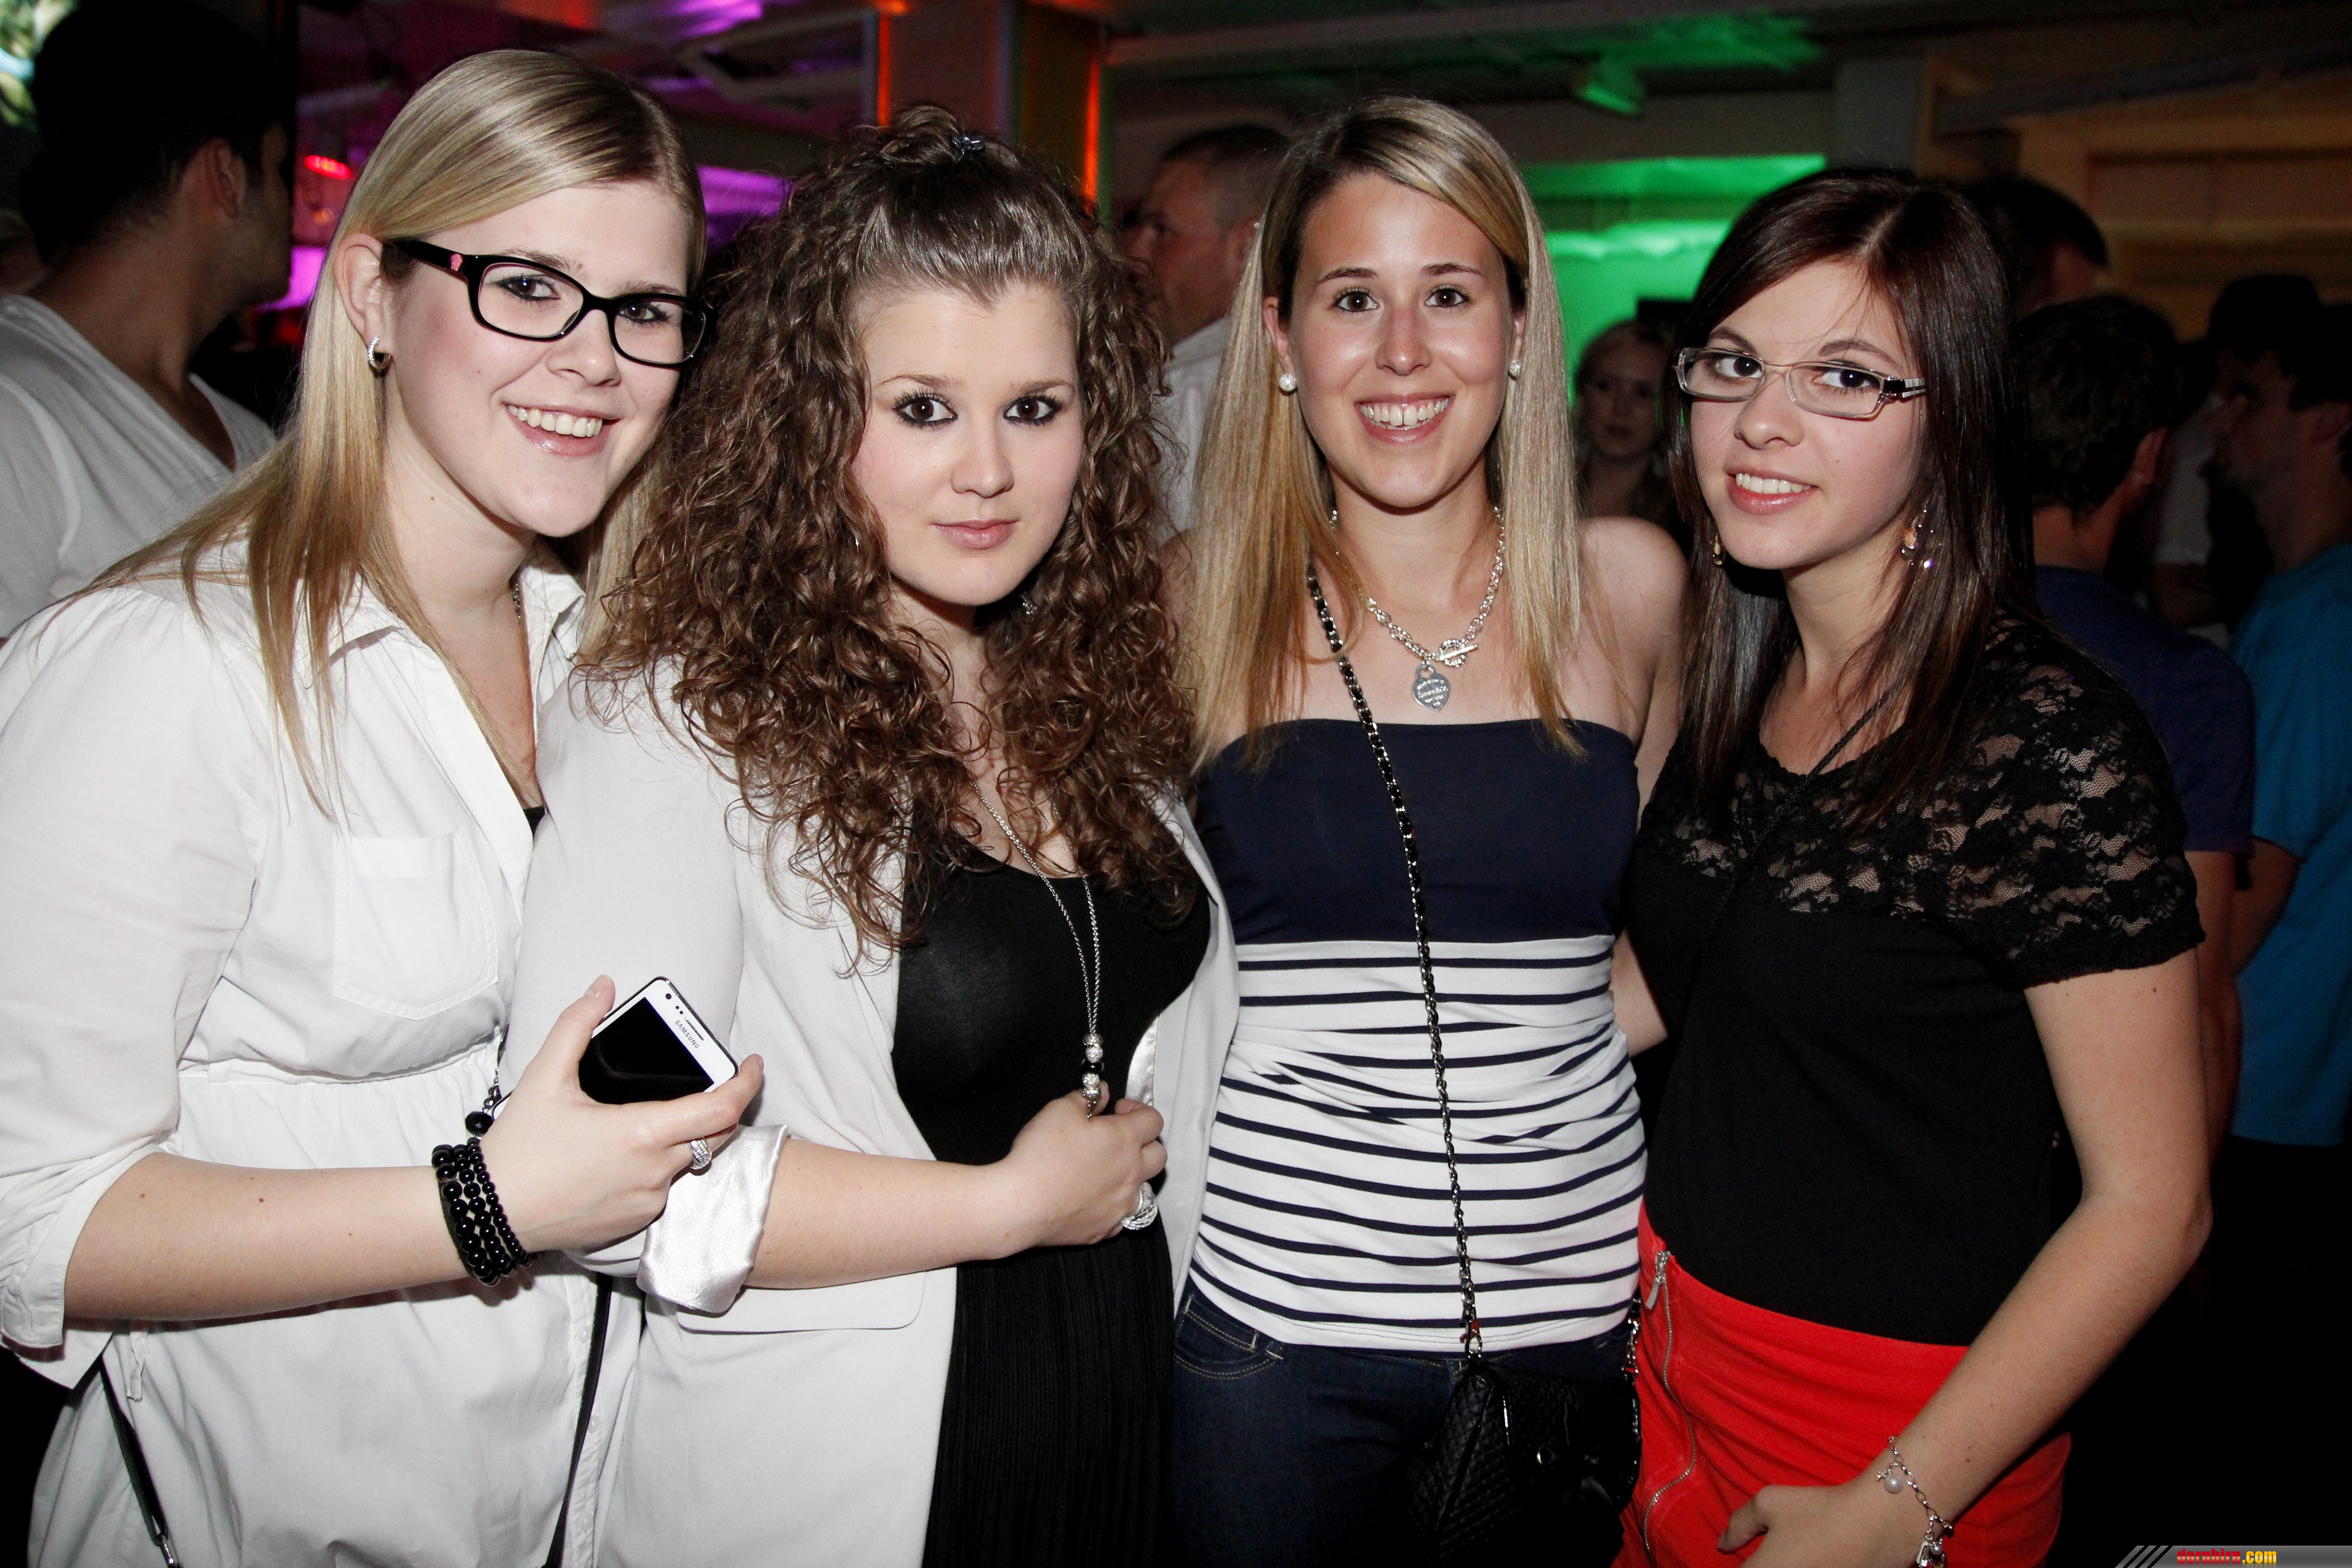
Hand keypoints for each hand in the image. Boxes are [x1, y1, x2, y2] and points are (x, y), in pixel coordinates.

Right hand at [479, 977, 765, 1252]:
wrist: (491, 1212)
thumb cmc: (518, 1149)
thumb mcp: (545, 1077)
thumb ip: (577, 1025)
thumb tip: (601, 988)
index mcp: (641, 1133)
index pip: (722, 1108)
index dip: (747, 1083)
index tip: (753, 1064)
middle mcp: (654, 1171)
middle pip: (717, 1135)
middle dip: (723, 1107)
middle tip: (715, 1084)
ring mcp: (648, 1200)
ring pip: (689, 1161)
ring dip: (685, 1138)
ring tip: (657, 1116)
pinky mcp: (636, 1221)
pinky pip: (664, 1188)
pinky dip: (659, 1166)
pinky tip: (631, 1153)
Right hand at [992, 1092, 1166, 1250]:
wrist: (1022, 1205)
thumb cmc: (1041, 1153)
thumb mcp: (1059, 1110)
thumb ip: (1086, 1097)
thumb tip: (1102, 1094)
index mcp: (1125, 1140)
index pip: (1154, 1120)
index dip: (1138, 1110)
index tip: (1117, 1110)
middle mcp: (1131, 1174)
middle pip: (1159, 1156)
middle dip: (1145, 1143)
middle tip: (1118, 1139)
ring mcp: (1121, 1205)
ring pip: (1143, 1188)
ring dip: (1132, 1176)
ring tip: (1105, 1171)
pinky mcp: (1105, 1229)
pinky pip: (1121, 1215)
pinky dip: (1113, 1204)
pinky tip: (1092, 1198)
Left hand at [1721, 1471, 1929, 1567]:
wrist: (1879, 1524)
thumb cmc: (1820, 1510)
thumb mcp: (1769, 1503)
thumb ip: (1739, 1524)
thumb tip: (1723, 1545)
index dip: (1744, 1563)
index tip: (1754, 1553)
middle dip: (1763, 1565)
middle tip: (1776, 1552)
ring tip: (1799, 1553)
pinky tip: (1815, 1560)